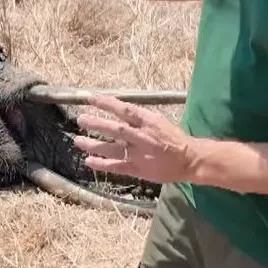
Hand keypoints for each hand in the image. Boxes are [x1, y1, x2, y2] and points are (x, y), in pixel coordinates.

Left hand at [73, 93, 196, 183]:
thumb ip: (139, 117)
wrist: (190, 159)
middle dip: (96, 124)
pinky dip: (102, 164)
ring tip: (77, 140)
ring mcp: (140, 154)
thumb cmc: (173, 138)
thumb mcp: (158, 120)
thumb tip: (118, 108)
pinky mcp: (138, 169)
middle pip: (116, 129)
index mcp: (149, 121)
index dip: (107, 103)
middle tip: (81, 119)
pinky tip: (88, 161)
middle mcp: (143, 136)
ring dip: (93, 144)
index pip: (125, 109)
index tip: (91, 98)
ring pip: (113, 148)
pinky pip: (117, 166)